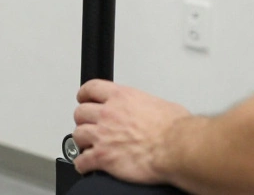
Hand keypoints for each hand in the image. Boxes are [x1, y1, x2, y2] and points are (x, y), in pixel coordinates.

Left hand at [72, 80, 193, 183]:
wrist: (176, 147)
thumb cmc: (174, 128)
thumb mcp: (161, 104)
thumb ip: (148, 105)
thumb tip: (154, 111)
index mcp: (121, 97)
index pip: (92, 88)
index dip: (85, 94)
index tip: (83, 97)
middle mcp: (108, 114)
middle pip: (80, 112)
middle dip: (83, 120)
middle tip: (89, 124)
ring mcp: (103, 135)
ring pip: (77, 135)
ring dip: (82, 141)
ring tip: (87, 145)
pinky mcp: (103, 157)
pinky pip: (82, 160)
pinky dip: (82, 164)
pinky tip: (86, 165)